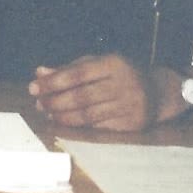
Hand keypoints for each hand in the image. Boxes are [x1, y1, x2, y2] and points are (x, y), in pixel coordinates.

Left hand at [29, 54, 157, 131]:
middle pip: (81, 97)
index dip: (53, 82)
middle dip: (55, 101)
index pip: (77, 74)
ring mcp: (129, 106)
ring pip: (88, 115)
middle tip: (38, 103)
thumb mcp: (98, 64)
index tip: (33, 87)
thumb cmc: (121, 74)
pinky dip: (79, 126)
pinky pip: (99, 128)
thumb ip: (69, 69)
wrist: (160, 92)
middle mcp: (124, 85)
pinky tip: (65, 123)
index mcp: (114, 64)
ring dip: (63, 116)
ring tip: (48, 113)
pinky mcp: (132, 125)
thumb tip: (39, 73)